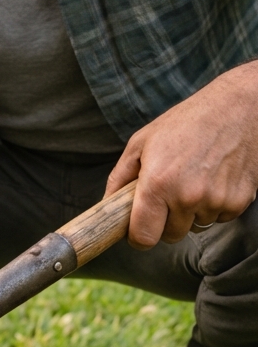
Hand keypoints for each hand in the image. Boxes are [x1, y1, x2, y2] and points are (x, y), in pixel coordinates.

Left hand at [106, 61, 257, 248]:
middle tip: (167, 195)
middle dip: (165, 222)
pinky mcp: (239, 201)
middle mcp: (188, 196)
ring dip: (191, 212)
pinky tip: (212, 180)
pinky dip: (213, 206)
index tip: (138, 229)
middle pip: (170, 236)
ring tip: (192, 180)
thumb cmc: (185, 123)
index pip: (144, 238)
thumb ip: (120, 177)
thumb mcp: (141, 143)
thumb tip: (107, 204)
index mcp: (158, 184)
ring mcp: (216, 200)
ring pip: (195, 227)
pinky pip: (219, 218)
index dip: (138, 237)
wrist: (238, 109)